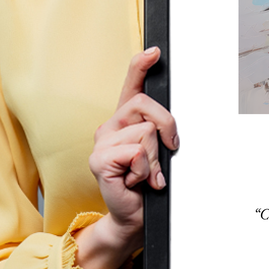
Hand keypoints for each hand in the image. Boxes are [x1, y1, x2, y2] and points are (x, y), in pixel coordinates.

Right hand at [74, 47, 178, 268]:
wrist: (134, 216)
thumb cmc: (147, 184)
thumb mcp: (158, 152)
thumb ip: (160, 132)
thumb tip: (170, 124)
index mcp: (125, 120)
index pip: (131, 85)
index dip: (141, 66)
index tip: (155, 51)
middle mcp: (110, 126)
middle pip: (146, 105)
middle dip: (167, 127)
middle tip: (168, 151)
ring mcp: (101, 142)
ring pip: (146, 132)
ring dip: (155, 158)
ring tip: (146, 174)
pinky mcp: (99, 160)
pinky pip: (136, 152)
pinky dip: (145, 170)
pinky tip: (136, 181)